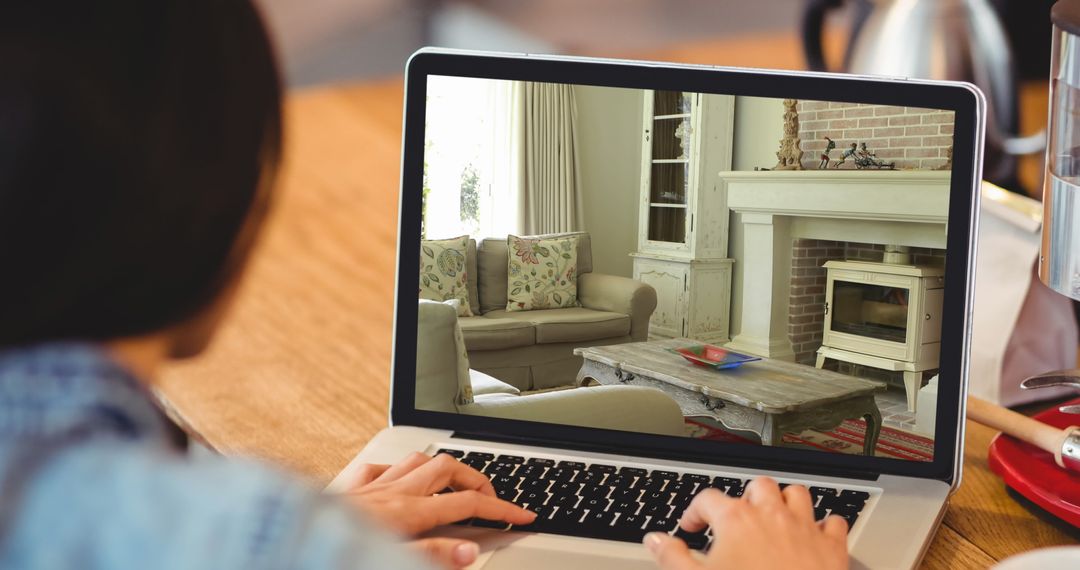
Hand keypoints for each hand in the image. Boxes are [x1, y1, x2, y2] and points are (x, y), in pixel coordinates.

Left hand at [342, 452, 535, 568]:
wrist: (283, 545)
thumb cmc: (332, 554)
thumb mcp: (390, 560)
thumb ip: (432, 555)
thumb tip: (470, 550)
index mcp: (407, 514)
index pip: (468, 504)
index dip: (501, 509)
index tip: (524, 516)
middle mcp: (390, 493)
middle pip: (448, 468)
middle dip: (478, 477)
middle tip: (494, 497)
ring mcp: (368, 487)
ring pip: (416, 459)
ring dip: (442, 467)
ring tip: (456, 483)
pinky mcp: (347, 488)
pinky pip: (378, 468)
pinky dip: (397, 470)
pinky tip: (399, 481)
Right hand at [644, 477, 848, 569]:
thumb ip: (672, 558)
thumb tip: (656, 541)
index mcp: (737, 521)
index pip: (708, 499)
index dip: (695, 511)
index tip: (692, 526)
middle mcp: (772, 516)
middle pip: (757, 486)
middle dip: (745, 498)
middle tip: (736, 518)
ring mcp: (804, 529)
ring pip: (797, 494)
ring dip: (784, 502)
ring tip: (773, 516)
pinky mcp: (832, 549)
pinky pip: (833, 522)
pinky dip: (824, 525)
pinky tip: (815, 536)